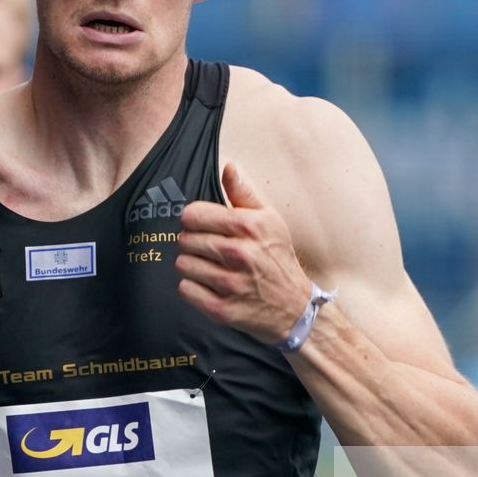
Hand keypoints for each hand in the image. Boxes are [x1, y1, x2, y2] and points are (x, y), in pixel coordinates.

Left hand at [176, 162, 313, 344]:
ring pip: (182, 264)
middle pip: (185, 239)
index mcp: (249, 227)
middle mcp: (239, 254)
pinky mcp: (222, 309)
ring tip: (209, 267)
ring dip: (192, 265)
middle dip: (192, 242)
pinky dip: (192, 287)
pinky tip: (208, 285)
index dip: (193, 219)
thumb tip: (227, 167)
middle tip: (208, 249)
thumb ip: (243, 193)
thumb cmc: (278, 257)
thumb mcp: (269, 220)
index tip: (201, 226)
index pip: (192, 215)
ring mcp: (230, 283)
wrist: (295, 306)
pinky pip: (185, 290)